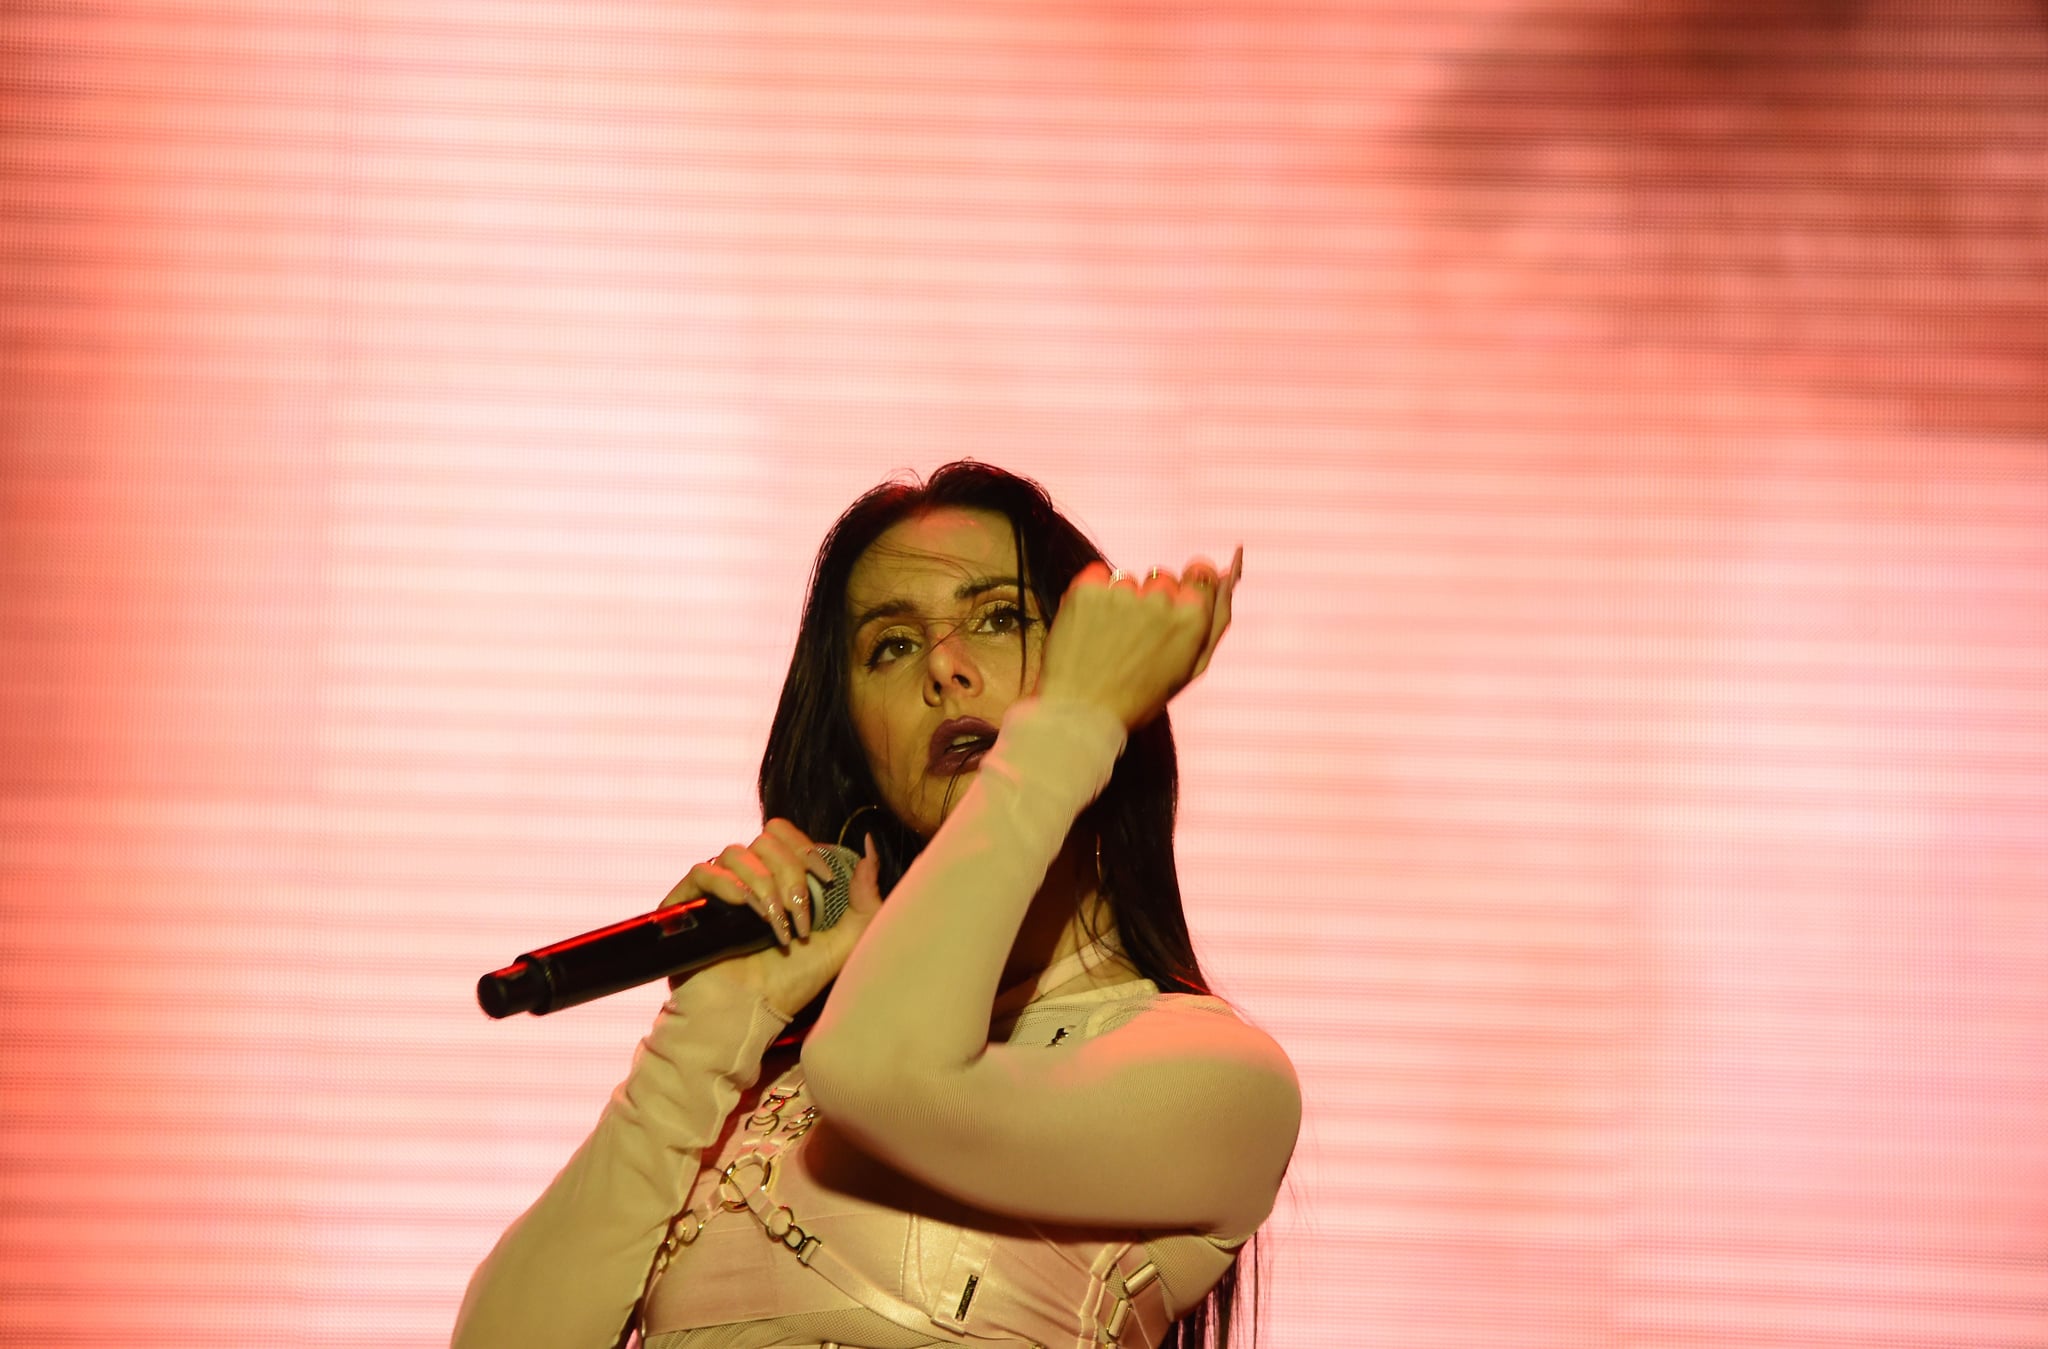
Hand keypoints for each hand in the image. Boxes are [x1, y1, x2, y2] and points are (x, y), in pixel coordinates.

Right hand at [658, 820, 882, 1019]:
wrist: (749, 1016)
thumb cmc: (791, 985)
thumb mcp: (842, 944)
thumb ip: (864, 901)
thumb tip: (870, 851)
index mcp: (777, 882)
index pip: (785, 836)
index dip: (806, 848)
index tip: (826, 880)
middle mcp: (745, 882)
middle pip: (765, 840)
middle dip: (790, 872)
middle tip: (799, 914)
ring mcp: (715, 893)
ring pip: (736, 853)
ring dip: (764, 884)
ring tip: (774, 923)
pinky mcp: (687, 906)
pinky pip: (703, 871)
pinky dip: (729, 884)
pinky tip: (745, 909)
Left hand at [1037, 546, 1240, 730]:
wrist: (1081, 715)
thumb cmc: (1140, 698)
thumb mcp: (1191, 667)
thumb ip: (1217, 619)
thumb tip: (1228, 574)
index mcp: (1192, 618)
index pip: (1200, 574)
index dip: (1185, 592)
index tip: (1171, 608)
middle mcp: (1160, 599)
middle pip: (1163, 579)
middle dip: (1153, 600)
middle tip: (1136, 641)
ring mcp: (1122, 593)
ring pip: (1129, 581)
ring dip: (1121, 602)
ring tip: (1109, 642)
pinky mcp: (1087, 591)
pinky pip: (1098, 576)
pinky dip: (1095, 596)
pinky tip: (1090, 627)